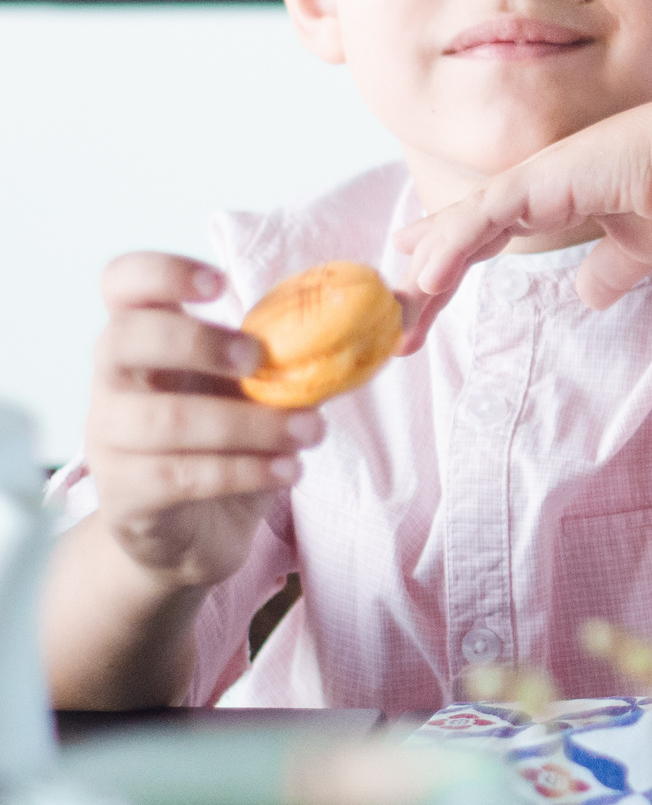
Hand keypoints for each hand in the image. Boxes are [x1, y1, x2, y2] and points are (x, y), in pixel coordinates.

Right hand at [83, 253, 323, 593]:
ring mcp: (110, 441)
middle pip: (123, 339)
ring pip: (165, 420)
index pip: (122, 283)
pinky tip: (290, 470)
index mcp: (146, 340)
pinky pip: (179, 477)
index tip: (221, 283)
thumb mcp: (263, 390)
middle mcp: (113, 384)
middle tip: (259, 359)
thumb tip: (389, 317)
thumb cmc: (228, 441)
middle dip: (197, 342)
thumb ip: (306, 354)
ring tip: (312, 432)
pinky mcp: (125, 496)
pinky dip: (244, 470)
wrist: (195, 533)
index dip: (161, 271)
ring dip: (250, 423)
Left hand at [394, 93, 651, 332]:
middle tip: (396, 326)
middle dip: (426, 281)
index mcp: (556, 196)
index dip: (451, 267)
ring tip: (398, 315)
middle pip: (461, 236)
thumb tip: (588, 295)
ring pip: (460, 230)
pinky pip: (479, 219)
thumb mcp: (639, 248)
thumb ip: (609, 269)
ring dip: (427, 276)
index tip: (420, 296)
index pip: (486, 236)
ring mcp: (533, 180)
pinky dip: (448, 248)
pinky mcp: (538, 181)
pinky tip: (425, 279)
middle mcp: (535, 185)